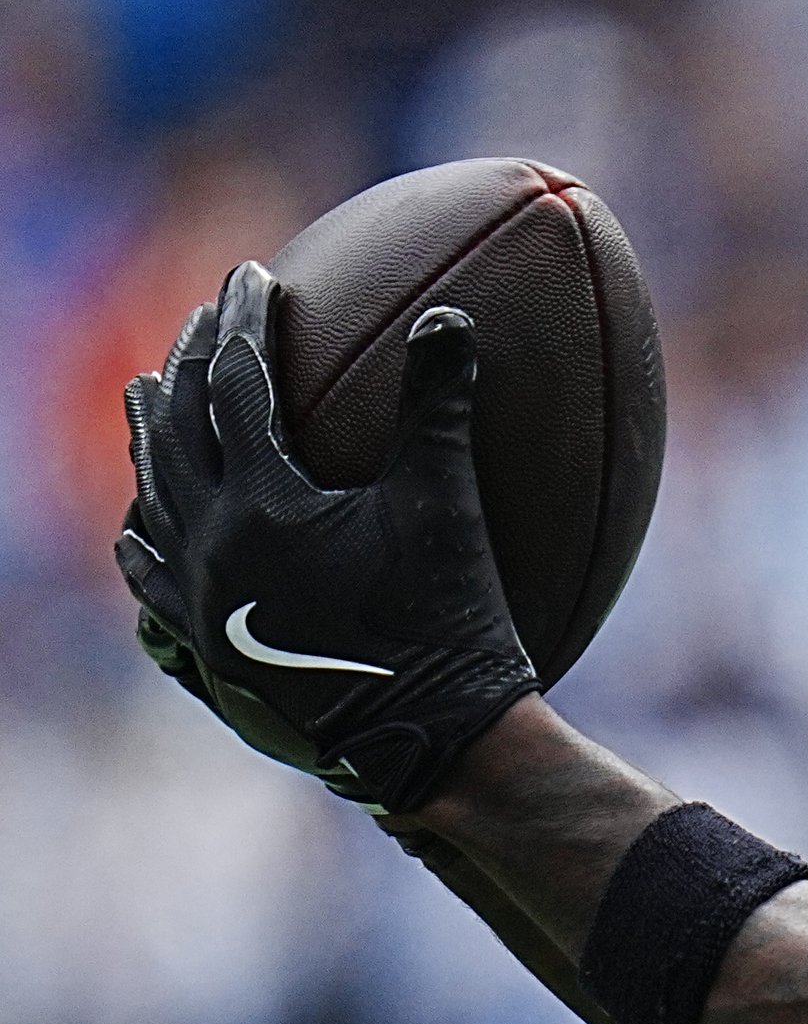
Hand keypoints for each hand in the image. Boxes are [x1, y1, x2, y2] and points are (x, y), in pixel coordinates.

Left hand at [116, 261, 541, 812]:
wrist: (430, 744)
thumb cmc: (449, 623)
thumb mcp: (449, 507)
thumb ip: (441, 407)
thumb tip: (451, 318)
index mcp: (262, 502)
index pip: (234, 382)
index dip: (243, 320)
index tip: (254, 278)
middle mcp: (211, 544)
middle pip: (173, 429)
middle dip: (185, 362)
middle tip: (202, 321)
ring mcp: (200, 602)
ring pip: (151, 497)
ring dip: (151, 437)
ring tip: (151, 395)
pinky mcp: (207, 652)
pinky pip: (152, 581)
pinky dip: (144, 537)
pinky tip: (140, 526)